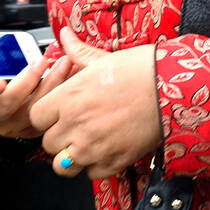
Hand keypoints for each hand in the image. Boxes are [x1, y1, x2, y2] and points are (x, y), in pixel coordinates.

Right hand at [0, 8, 73, 138]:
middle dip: (27, 82)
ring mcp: (12, 124)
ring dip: (50, 85)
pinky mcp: (32, 128)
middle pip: (8, 104)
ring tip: (63, 63)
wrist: (6, 96)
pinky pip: (47, 114)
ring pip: (32, 110)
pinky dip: (60, 94)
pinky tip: (70, 76)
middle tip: (41, 61)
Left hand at [29, 27, 161, 179]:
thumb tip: (65, 35)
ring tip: (86, 144)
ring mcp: (93, 147)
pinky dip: (96, 166)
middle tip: (76, 127)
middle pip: (48, 143)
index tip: (58, 113)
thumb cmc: (141, 70)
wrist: (173, 90)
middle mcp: (75, 125)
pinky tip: (106, 149)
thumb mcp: (104, 59)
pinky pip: (91, 174)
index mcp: (69, 97)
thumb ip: (78, 52)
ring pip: (63, 165)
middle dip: (59, 136)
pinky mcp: (113, 162)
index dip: (46, 116)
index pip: (36, 117)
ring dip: (71, 156)